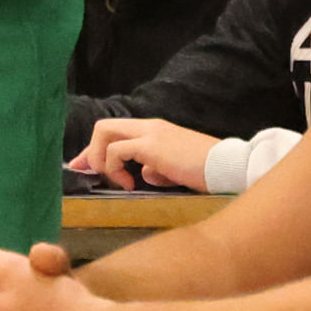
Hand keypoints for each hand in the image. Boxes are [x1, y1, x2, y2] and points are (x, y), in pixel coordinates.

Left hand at [74, 113, 224, 190]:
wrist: (227, 166)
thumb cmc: (206, 170)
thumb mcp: (176, 168)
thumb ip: (158, 168)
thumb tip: (145, 175)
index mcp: (155, 130)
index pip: (116, 132)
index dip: (95, 149)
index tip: (83, 166)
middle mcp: (149, 126)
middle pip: (103, 126)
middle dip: (89, 151)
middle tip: (88, 172)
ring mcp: (150, 133)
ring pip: (104, 132)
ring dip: (101, 159)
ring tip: (118, 180)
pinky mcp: (151, 146)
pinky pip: (116, 151)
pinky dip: (114, 168)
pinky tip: (129, 184)